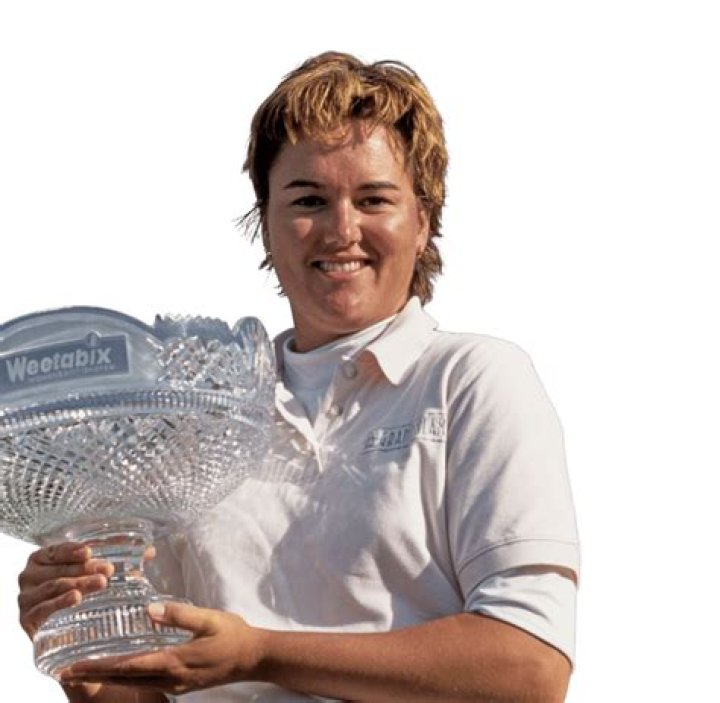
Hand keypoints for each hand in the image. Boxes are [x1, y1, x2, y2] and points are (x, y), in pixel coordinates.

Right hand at [17, 542, 113, 639]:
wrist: (64, 633)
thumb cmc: (78, 594)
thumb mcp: (93, 572)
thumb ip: (116, 559)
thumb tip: (150, 551)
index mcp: (42, 559)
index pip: (56, 550)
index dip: (72, 550)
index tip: (89, 552)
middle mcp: (30, 577)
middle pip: (59, 569)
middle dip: (85, 569)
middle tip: (108, 571)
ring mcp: (26, 598)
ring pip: (54, 586)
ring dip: (79, 583)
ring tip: (101, 583)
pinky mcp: (27, 619)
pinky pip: (44, 608)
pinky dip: (60, 603)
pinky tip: (76, 598)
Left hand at [58, 602, 264, 695]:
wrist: (253, 658)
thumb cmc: (233, 635)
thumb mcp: (209, 619)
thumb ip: (179, 614)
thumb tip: (148, 608)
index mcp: (174, 662)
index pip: (128, 666)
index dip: (98, 667)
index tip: (73, 666)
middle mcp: (169, 678)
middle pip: (124, 679)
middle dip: (93, 677)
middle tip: (64, 673)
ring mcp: (174, 685)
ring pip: (132, 683)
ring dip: (106, 678)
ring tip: (83, 672)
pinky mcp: (179, 684)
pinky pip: (145, 682)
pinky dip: (125, 677)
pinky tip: (118, 669)